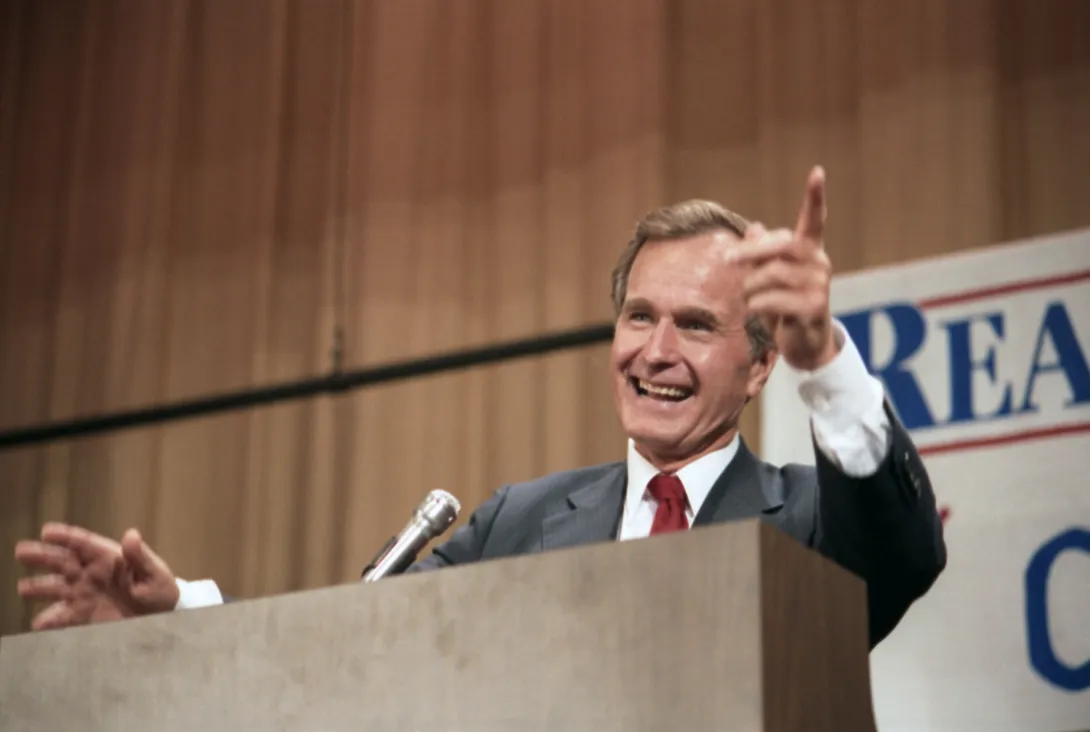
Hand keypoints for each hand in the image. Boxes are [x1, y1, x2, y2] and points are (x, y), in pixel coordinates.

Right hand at [14, 523, 179, 629]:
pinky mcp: (82, 615)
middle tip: (21, 551)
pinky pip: (61, 617)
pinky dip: (49, 621)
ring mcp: (84, 594)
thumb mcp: (154, 573)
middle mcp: (90, 573)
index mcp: (107, 557)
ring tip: (23, 588)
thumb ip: (140, 556)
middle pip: (61, 562)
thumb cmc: (160, 589)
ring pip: (55, 588)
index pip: (82, 543)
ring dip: (38, 587)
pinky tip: (39, 625)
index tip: (47, 531)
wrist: (162, 617)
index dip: (65, 536)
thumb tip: (131, 535)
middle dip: (41, 556)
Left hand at [729, 166, 836, 370]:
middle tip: (728, 259)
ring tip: (747, 299)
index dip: (815, 196)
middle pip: (782, 244)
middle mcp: (819, 263)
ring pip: (772, 274)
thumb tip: (754, 228)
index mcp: (809, 250)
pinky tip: (753, 313)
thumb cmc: (784, 306)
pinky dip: (756, 306)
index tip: (817, 171)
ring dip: (750, 287)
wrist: (805, 345)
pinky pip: (774, 300)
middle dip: (752, 251)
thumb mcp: (770, 277)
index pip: (814, 219)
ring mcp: (819, 285)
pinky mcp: (815, 307)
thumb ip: (762, 253)